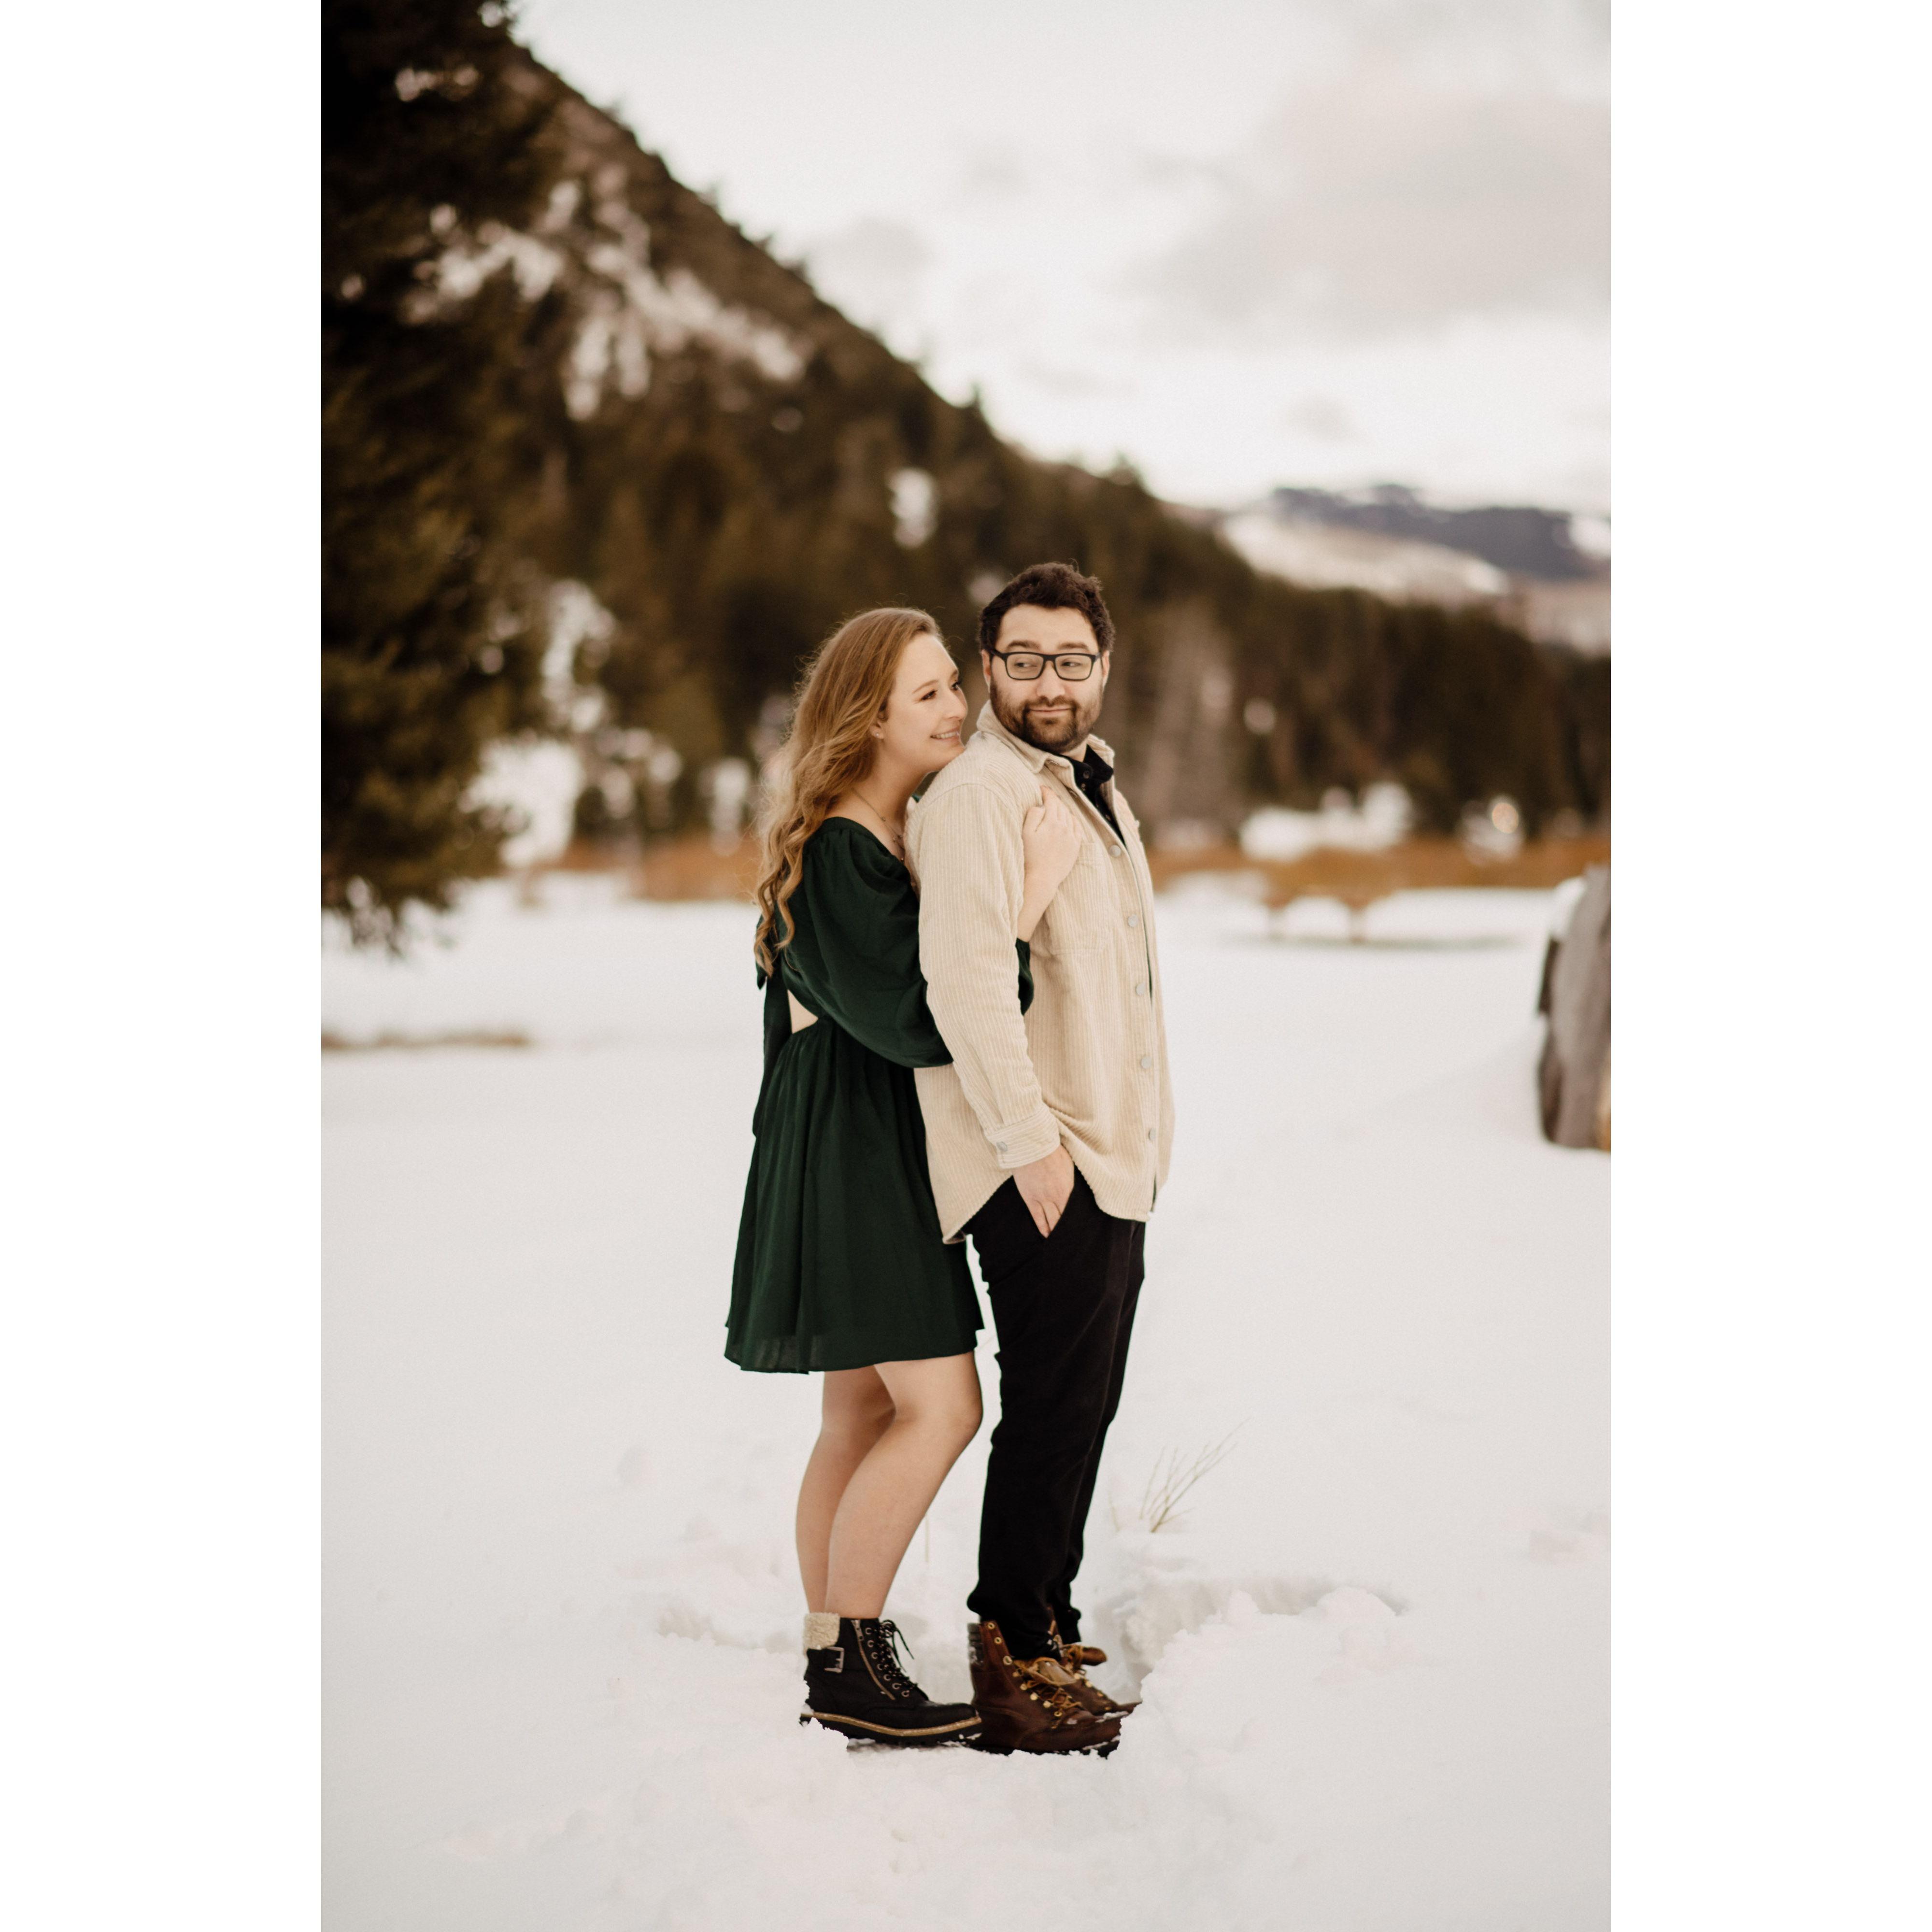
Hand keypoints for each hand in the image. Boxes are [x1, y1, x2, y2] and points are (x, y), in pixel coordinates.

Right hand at [1013, 1146, 1075, 1238]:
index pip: (1073, 1211)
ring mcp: (1042, 1199)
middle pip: (1063, 1218)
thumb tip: (1075, 1187)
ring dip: (1055, 1231)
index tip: (1079, 1230)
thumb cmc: (1052, 1150)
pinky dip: (1042, 1227)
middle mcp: (1056, 1197)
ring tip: (1058, 1240)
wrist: (1032, 1146)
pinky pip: (1037, 1217)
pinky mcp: (1030, 1198)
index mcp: (1068, 1189)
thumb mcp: (1069, 1164)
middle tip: (1071, 1240)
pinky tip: (1045, 1235)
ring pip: (1050, 1221)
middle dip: (1066, 1230)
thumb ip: (1072, 1179)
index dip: (1076, 1222)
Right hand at [1020, 785, 1080, 900]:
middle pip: (1061, 807)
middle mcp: (1065, 828)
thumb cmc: (1030, 856)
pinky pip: (1077, 827)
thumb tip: (1041, 805)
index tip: (1041, 788)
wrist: (1042, 878)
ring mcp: (1072, 837)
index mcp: (1052, 822)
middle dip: (1053, 799)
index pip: (1051, 800)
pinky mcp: (1075, 847)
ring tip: (1055, 807)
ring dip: (1062, 809)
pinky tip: (1069, 820)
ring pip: (1069, 816)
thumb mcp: (1026, 833)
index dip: (1046, 792)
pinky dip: (1073, 820)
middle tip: (1046, 796)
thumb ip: (1033, 815)